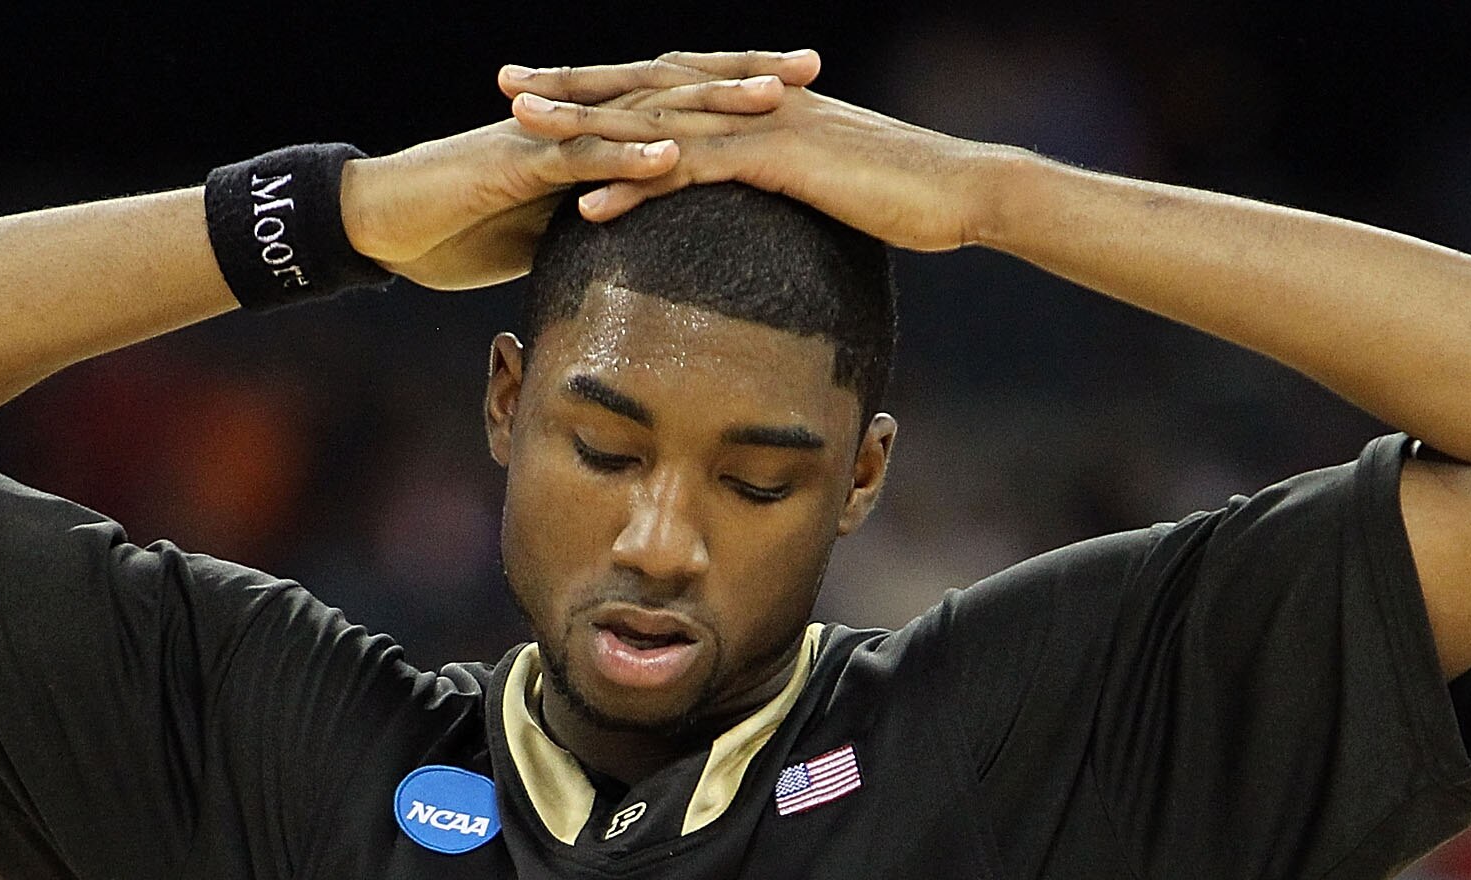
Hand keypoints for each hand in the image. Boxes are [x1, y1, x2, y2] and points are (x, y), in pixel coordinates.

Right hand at [344, 59, 806, 291]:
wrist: (383, 222)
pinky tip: (675, 157)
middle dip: (745, 79)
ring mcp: (550, 136)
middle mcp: (579, 119)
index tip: (805, 92)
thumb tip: (644, 249)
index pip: (677, 102)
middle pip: (675, 88)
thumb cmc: (459, 227)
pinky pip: (582, 157)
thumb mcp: (549, 232)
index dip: (738, 94)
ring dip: (706, 105)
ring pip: (641, 112)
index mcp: (592, 132)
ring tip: (769, 102)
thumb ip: (599, 226)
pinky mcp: (518, 162)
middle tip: (812, 69)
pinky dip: (629, 156)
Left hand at [502, 63, 1008, 250]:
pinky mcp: (777, 161)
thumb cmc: (910, 194)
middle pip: (644, 86)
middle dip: (572, 85)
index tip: (553, 86)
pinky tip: (586, 206)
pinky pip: (692, 172)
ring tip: (521, 132)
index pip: (670, 82)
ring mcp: (762, 125)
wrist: (963, 190)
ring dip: (583, 126)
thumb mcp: (837, 180)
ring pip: (654, 121)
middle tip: (507, 85)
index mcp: (760, 99)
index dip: (610, 82)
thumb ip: (793, 178)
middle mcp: (752, 99)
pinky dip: (635, 188)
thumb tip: (770, 200)